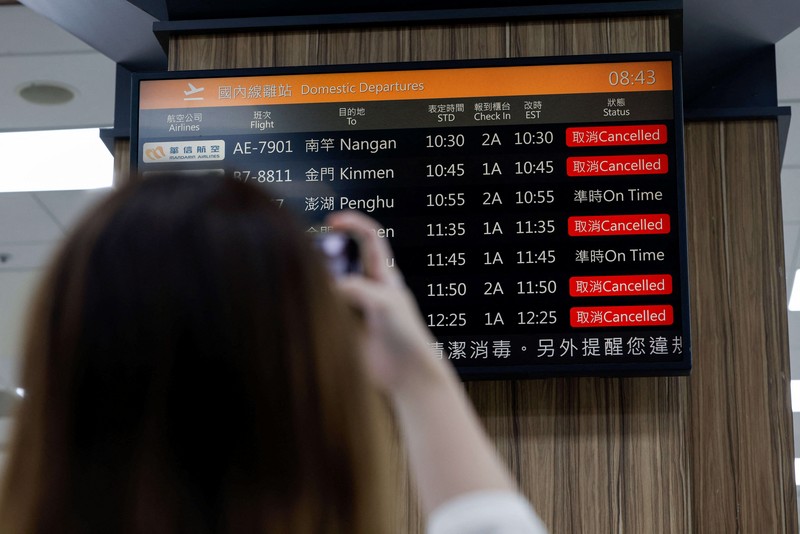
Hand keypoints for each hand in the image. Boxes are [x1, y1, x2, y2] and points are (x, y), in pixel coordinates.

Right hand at [325, 211, 448, 396]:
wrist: (406, 374)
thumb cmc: (405, 336)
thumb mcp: (384, 302)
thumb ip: (355, 287)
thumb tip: (327, 287)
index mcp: (383, 274)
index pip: (369, 236)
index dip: (352, 223)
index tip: (330, 221)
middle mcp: (367, 287)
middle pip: (341, 258)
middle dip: (325, 255)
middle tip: (313, 263)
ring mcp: (354, 307)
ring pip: (329, 284)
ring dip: (319, 283)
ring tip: (314, 292)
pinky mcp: (343, 326)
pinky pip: (324, 309)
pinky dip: (316, 307)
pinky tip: (314, 313)